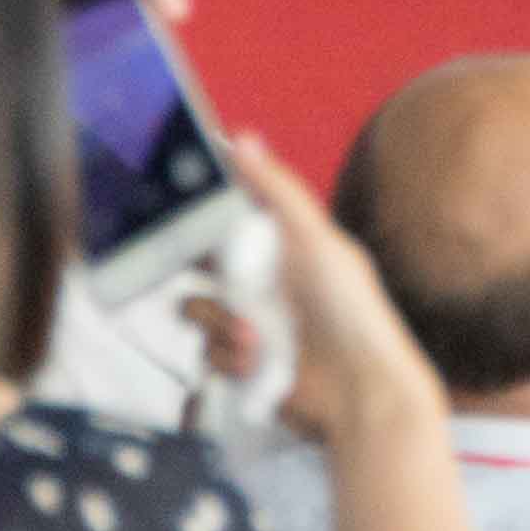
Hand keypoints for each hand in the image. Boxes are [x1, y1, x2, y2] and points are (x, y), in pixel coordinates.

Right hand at [213, 119, 444, 455]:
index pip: (235, 214)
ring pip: (198, 307)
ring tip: (254, 332)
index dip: (202, 208)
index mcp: (290, 242)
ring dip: (219, 321)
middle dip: (197, 271)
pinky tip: (257, 360)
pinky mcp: (242, 360)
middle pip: (205, 262)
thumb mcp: (315, 241)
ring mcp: (254, 320)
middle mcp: (269, 278)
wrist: (357, 391)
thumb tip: (242, 138)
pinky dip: (228, 355)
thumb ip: (276, 192)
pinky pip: (207, 349)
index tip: (172, 202)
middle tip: (198, 273)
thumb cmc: (350, 311)